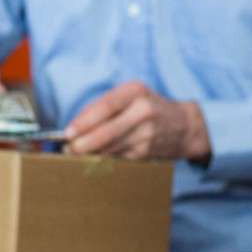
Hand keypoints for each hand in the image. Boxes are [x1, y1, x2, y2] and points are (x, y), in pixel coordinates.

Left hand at [65, 81, 209, 160]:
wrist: (183, 126)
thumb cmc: (147, 107)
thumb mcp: (129, 95)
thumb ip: (102, 105)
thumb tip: (75, 125)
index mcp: (136, 91)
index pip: (106, 106)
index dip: (85, 121)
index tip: (68, 133)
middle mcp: (143, 111)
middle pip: (108, 132)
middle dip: (84, 144)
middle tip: (68, 149)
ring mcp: (147, 134)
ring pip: (110, 148)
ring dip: (90, 153)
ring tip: (75, 154)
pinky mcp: (146, 152)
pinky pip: (118, 158)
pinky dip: (103, 159)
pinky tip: (94, 158)